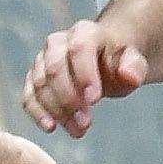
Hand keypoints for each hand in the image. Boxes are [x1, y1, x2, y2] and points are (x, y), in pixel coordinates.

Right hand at [23, 18, 147, 137]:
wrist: (102, 62)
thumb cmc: (117, 63)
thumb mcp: (133, 63)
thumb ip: (134, 67)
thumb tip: (130, 76)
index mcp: (84, 33)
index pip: (79, 50)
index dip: (84, 75)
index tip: (95, 101)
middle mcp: (58, 43)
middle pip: (54, 68)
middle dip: (68, 99)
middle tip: (85, 123)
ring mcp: (42, 60)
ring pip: (40, 84)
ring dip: (56, 111)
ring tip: (77, 130)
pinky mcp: (34, 78)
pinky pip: (28, 95)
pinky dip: (37, 112)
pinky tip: (51, 127)